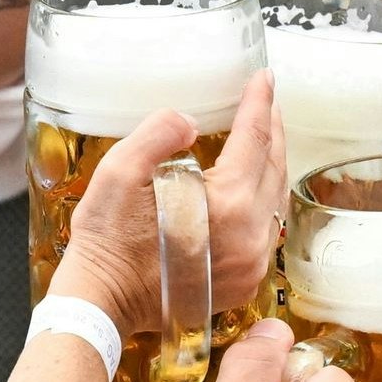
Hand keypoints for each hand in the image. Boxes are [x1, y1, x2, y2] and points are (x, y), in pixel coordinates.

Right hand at [45, 77, 286, 342]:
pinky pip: (267, 230)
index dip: (259, 103)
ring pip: (277, 199)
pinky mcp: (245, 280)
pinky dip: (265, 199)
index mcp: (229, 205)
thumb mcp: (120, 172)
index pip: (255, 139)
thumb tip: (190, 122)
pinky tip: (253, 185)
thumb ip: (159, 133)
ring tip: (263, 136)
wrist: (103, 303)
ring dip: (272, 163)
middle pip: (275, 167)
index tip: (263, 77)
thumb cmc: (108, 243)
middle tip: (266, 102)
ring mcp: (252, 262)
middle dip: (272, 129)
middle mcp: (251, 235)